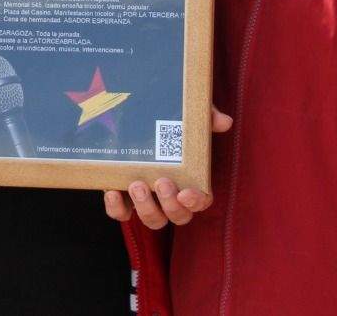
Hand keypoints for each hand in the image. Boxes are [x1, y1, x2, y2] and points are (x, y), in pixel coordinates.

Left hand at [103, 108, 231, 228]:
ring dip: (146, 208)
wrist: (130, 116)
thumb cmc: (166, 120)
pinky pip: (121, 214)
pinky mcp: (122, 196)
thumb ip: (206, 118)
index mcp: (190, 180)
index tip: (186, 193)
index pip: (201, 200)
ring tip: (137, 184)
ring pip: (153, 220)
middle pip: (178, 216)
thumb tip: (223, 121)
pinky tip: (112, 192)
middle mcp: (170, 195)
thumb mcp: (185, 115)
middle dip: (171, 205)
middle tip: (162, 182)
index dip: (196, 202)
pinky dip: (117, 208)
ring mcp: (146, 198)